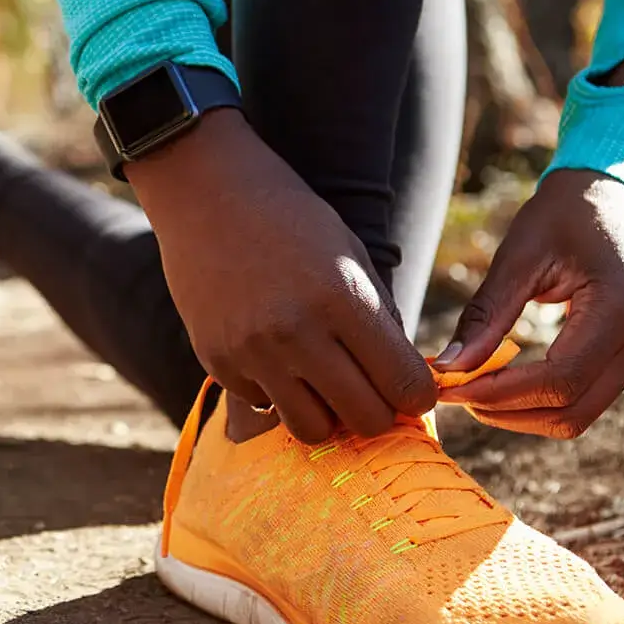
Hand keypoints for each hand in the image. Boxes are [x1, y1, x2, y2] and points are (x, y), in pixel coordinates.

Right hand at [126, 109, 435, 442]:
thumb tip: (405, 385)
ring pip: (312, 430)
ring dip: (328, 415)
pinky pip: (266, 406)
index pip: (404, 384)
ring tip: (326, 386)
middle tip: (373, 394)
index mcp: (343, 299)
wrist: (206, 193)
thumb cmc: (291, 218)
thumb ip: (379, 320)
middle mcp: (298, 333)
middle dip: (379, 413)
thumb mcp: (351, 256)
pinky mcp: (218, 362)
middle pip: (364, 419)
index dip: (417, 396)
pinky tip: (277, 358)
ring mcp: (253, 352)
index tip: (411, 390)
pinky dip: (280, 394)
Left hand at [432, 169, 623, 437]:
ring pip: (581, 413)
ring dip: (523, 413)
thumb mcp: (519, 255)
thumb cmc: (565, 213)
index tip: (452, 389)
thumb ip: (486, 315)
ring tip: (474, 388)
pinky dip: (542, 399)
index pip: (561, 380)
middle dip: (508, 412)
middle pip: (574, 410)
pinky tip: (504, 381)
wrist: (616, 192)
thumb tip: (449, 369)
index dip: (501, 394)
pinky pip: (588, 395)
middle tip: (457, 393)